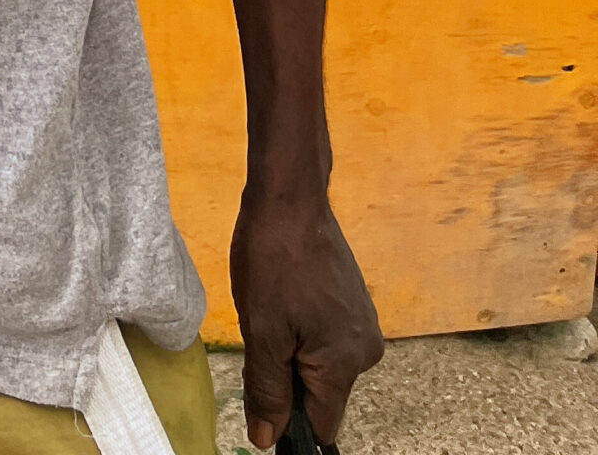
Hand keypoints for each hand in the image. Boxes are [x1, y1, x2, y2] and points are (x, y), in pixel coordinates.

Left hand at [232, 189, 382, 447]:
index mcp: (346, 364)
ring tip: (275, 307)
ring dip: (293, 350)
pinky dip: (302, 328)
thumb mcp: (261, 331)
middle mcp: (366, 351)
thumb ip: (267, 391)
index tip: (264, 391)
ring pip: (321, 364)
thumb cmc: (274, 257)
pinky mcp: (355, 305)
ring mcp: (364, 325)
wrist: (290, 197)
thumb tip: (267, 440)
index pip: (321, 424)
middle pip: (321, 393)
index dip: (288, 420)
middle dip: (287, 376)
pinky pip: (326, 338)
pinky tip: (287, 296)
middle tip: (264, 330)